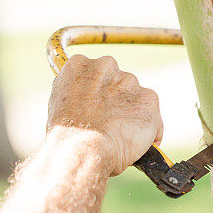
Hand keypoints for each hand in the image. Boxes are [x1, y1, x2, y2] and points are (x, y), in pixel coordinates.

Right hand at [47, 55, 162, 175]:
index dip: (96, 93)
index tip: (96, 108)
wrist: (82, 148)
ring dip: (132, 115)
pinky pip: (153, 116)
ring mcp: (129, 81)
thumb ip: (76, 94)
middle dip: (117, 101)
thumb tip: (86, 101)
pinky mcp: (149, 98)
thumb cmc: (66, 136)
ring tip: (120, 137)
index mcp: (79, 65)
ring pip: (136, 98)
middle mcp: (106, 65)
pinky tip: (136, 143)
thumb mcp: (59, 106)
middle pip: (117, 82)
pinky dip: (149, 130)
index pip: (94, 73)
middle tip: (109, 124)